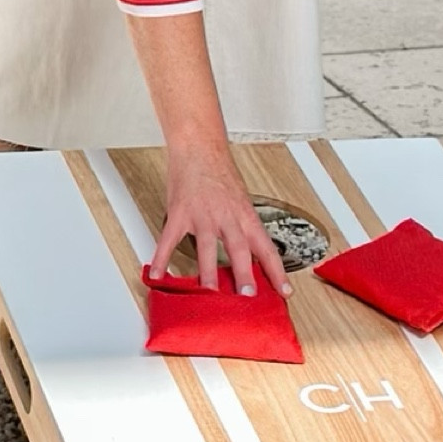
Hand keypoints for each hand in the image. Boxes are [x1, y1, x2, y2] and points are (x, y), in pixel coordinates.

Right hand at [150, 141, 290, 299]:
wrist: (199, 145)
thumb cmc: (219, 171)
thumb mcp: (240, 199)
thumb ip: (242, 227)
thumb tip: (249, 257)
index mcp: (244, 215)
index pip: (266, 247)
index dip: (277, 271)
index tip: (285, 292)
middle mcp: (226, 216)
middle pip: (239, 249)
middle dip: (244, 275)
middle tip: (247, 296)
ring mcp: (202, 215)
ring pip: (206, 247)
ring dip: (208, 272)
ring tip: (208, 294)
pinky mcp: (179, 212)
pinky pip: (169, 240)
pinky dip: (162, 259)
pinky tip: (158, 274)